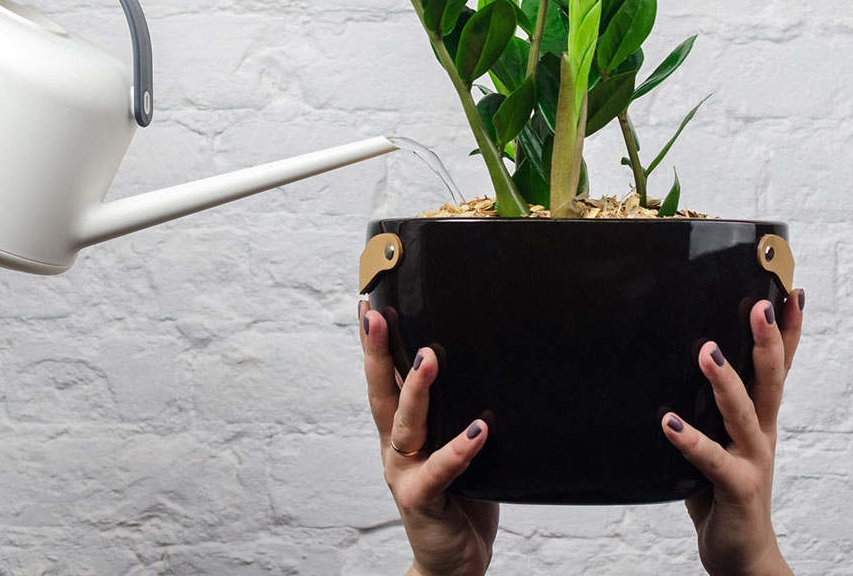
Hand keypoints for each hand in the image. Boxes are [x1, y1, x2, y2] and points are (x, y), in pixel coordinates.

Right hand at [359, 301, 497, 575]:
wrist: (452, 562)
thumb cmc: (459, 497)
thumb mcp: (453, 444)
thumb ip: (457, 411)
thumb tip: (482, 362)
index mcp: (399, 431)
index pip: (383, 378)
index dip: (375, 342)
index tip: (370, 304)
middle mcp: (396, 448)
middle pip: (381, 392)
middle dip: (377, 351)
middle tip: (378, 315)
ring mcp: (405, 473)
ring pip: (406, 425)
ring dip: (416, 390)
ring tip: (428, 358)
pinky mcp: (423, 499)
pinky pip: (441, 471)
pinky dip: (458, 450)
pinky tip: (478, 431)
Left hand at [662, 290, 804, 575]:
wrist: (741, 554)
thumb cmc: (723, 490)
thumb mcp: (720, 437)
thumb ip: (708, 403)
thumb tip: (682, 353)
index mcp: (761, 418)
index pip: (779, 366)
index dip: (789, 330)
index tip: (791, 291)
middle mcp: (762, 434)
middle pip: (770, 380)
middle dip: (768, 341)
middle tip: (760, 304)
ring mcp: (752, 460)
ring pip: (743, 414)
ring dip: (725, 381)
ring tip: (706, 350)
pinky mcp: (736, 488)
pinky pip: (712, 461)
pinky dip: (690, 440)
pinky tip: (668, 423)